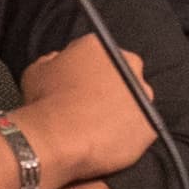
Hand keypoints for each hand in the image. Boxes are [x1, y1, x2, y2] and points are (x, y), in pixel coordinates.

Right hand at [11, 34, 156, 182]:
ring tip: (99, 128)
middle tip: (90, 106)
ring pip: (136, 102)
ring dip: (122, 111)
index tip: (79, 86)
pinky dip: (128, 136)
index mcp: (102, 46)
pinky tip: (108, 143)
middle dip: (111, 88)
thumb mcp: (37, 70)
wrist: (57, 138)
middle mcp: (130, 66)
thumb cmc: (44, 102)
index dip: (88, 72)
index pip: (99, 54)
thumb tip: (59, 61)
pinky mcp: (151, 125)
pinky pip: (141, 130)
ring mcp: (145, 96)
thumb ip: (54, 61)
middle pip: (123, 75)